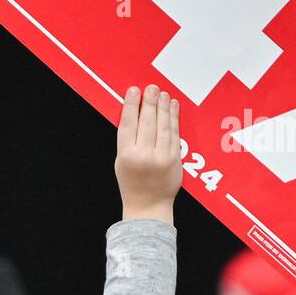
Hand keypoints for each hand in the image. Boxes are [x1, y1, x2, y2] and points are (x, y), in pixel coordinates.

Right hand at [115, 85, 181, 224]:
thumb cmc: (132, 183)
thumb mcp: (120, 162)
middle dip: (149, 102)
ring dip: (163, 107)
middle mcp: (143, 155)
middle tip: (151, 88)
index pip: (128, 124)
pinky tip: (172, 107)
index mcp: (126, 155)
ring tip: (162, 94)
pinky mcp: (175, 159)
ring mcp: (161, 157)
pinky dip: (174, 118)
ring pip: (163, 126)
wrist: (149, 206)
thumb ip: (127, 140)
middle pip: (147, 122)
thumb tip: (135, 113)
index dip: (131, 105)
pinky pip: (174, 134)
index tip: (134, 91)